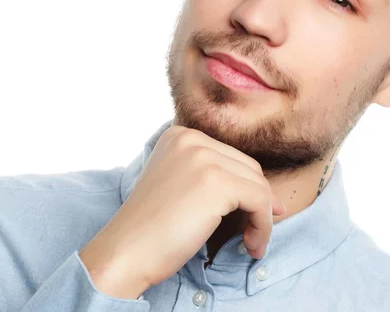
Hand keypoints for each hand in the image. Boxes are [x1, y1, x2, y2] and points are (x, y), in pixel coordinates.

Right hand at [79, 125, 285, 298]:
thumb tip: (264, 191)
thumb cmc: (152, 229)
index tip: (250, 215)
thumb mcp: (178, 185)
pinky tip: (252, 246)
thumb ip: (210, 175)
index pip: (230, 157)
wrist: (125, 253)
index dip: (245, 188)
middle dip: (257, 201)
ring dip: (262, 217)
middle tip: (253, 232)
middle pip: (247, 167)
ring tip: (252, 243)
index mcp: (179, 136)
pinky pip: (260, 200)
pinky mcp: (216, 182)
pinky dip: (263, 226)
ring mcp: (203, 157)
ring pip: (258, 184)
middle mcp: (191, 139)